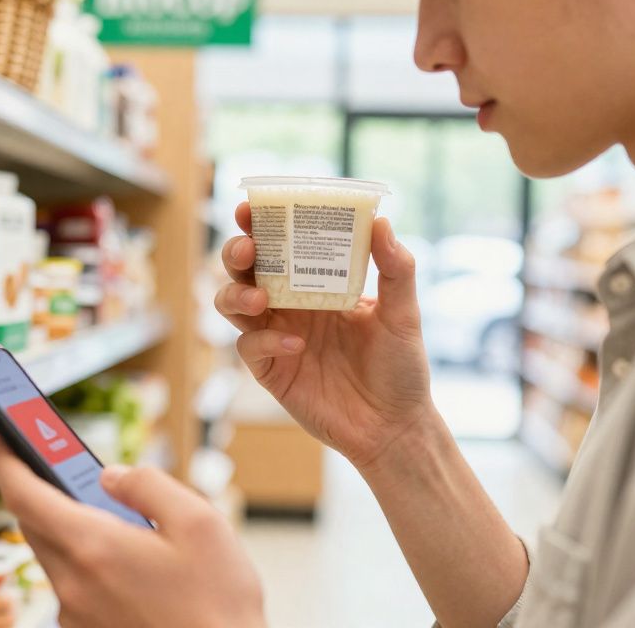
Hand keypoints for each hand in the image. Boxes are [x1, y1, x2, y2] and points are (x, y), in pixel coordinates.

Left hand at [0, 431, 265, 627]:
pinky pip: (74, 585)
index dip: (6, 456)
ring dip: (72, 527)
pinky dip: (89, 561)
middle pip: (35, 522)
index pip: (23, 493)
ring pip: (56, 554)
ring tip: (119, 519)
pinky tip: (131, 565)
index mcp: (94, 547)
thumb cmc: (219, 605)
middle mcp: (73, 584)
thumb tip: (111, 475)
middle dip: (43, 487)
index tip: (0, 432)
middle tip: (64, 463)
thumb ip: (147, 485)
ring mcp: (76, 615)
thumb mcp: (199, 522)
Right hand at [215, 202, 434, 470]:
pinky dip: (266, 342)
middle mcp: (290, 306)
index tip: (252, 207)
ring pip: (231, 304)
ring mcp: (276, 337)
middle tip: (248, 250)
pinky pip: (249, 348)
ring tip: (260, 299)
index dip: (260, 225)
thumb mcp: (403, 314)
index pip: (280, 245)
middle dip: (236, 253)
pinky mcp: (270, 370)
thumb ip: (395, 268)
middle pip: (244, 269)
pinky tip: (297, 345)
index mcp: (317, 283)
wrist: (394, 426)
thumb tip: (381, 221)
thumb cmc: (400, 367)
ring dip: (236, 294)